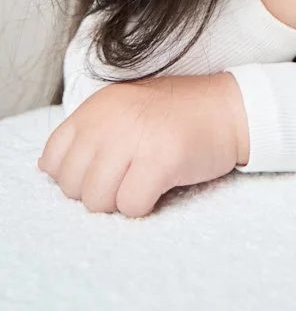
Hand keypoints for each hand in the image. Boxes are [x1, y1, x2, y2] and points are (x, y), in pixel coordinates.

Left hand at [37, 73, 244, 217]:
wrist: (231, 108)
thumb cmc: (178, 114)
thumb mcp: (125, 108)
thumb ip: (88, 132)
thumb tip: (47, 167)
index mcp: (98, 106)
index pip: (54, 157)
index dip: (75, 175)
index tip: (104, 170)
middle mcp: (111, 118)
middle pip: (73, 186)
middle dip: (98, 192)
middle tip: (129, 176)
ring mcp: (135, 137)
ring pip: (97, 201)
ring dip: (121, 201)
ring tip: (145, 179)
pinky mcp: (161, 159)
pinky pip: (131, 207)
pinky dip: (145, 205)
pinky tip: (162, 184)